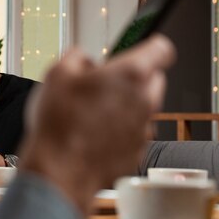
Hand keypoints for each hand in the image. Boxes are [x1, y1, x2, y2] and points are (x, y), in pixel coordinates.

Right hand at [20, 35, 174, 215]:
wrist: (59, 172)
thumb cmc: (59, 124)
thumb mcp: (56, 73)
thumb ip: (76, 57)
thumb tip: (83, 59)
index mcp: (130, 75)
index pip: (161, 49)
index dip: (150, 46)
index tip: (141, 49)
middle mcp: (145, 101)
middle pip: (155, 79)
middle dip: (134, 77)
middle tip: (105, 82)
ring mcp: (144, 130)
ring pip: (144, 108)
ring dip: (126, 106)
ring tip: (92, 113)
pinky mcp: (137, 153)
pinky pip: (133, 133)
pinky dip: (119, 131)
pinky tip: (92, 135)